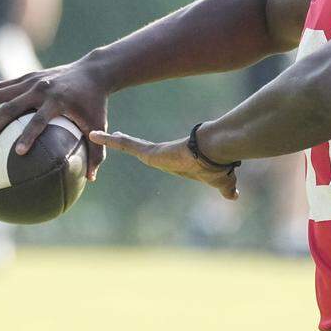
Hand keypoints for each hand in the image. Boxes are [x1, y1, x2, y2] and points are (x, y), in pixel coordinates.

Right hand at [0, 60, 108, 180]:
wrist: (92, 72)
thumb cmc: (95, 104)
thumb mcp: (98, 125)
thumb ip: (96, 152)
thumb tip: (90, 179)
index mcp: (59, 101)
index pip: (39, 119)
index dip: (28, 135)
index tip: (17, 153)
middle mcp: (41, 89)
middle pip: (11, 108)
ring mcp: (31, 81)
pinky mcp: (26, 77)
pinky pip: (0, 86)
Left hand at [90, 130, 238, 200]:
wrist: (216, 154)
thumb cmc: (218, 168)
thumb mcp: (221, 181)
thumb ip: (226, 188)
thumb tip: (235, 196)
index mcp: (175, 161)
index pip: (157, 155)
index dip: (148, 152)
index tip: (142, 150)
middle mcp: (162, 155)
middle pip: (138, 148)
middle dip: (125, 143)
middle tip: (113, 137)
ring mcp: (154, 152)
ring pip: (126, 144)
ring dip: (110, 141)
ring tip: (94, 134)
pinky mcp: (149, 151)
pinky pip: (124, 145)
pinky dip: (108, 140)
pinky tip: (94, 136)